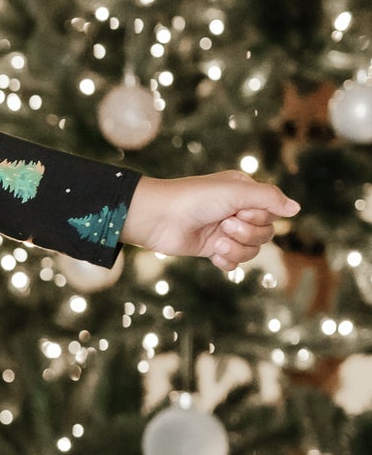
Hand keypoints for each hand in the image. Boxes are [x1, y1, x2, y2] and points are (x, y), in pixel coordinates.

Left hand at [119, 170, 299, 269]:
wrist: (158, 218)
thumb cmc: (195, 198)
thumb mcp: (236, 191)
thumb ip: (269, 198)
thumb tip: (296, 209)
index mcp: (245, 193)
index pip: (272, 213)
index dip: (259, 217)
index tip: (237, 210)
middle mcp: (237, 211)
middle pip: (266, 234)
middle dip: (247, 233)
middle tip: (224, 224)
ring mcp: (224, 231)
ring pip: (251, 251)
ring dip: (236, 248)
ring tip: (216, 240)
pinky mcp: (211, 248)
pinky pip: (233, 263)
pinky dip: (226, 261)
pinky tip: (212, 253)